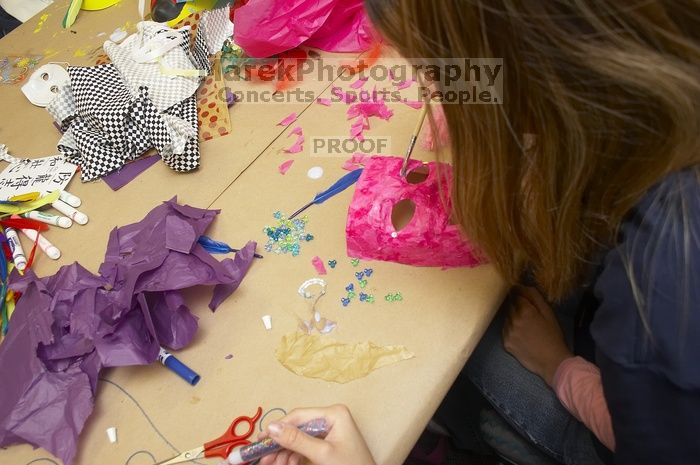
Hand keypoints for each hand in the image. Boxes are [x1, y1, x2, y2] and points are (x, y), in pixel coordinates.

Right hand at [258, 404, 375, 464]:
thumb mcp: (322, 454)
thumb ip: (297, 440)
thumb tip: (272, 427)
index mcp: (334, 413)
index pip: (299, 416)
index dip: (278, 427)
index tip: (261, 440)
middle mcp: (331, 418)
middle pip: (297, 427)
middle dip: (280, 444)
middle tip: (263, 457)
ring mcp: (329, 430)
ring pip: (299, 438)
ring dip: (284, 452)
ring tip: (272, 464)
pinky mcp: (327, 443)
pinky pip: (305, 445)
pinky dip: (294, 455)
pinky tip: (285, 464)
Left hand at [502, 286, 573, 385]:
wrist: (552, 361)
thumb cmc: (553, 335)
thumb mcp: (548, 313)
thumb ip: (534, 297)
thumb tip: (521, 286)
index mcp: (524, 311)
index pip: (515, 294)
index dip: (521, 295)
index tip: (525, 299)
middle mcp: (513, 320)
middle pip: (510, 306)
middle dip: (517, 307)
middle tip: (529, 315)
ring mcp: (507, 332)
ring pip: (507, 318)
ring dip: (513, 318)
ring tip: (526, 327)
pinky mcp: (505, 343)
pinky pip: (505, 330)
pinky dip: (511, 329)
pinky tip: (522, 335)